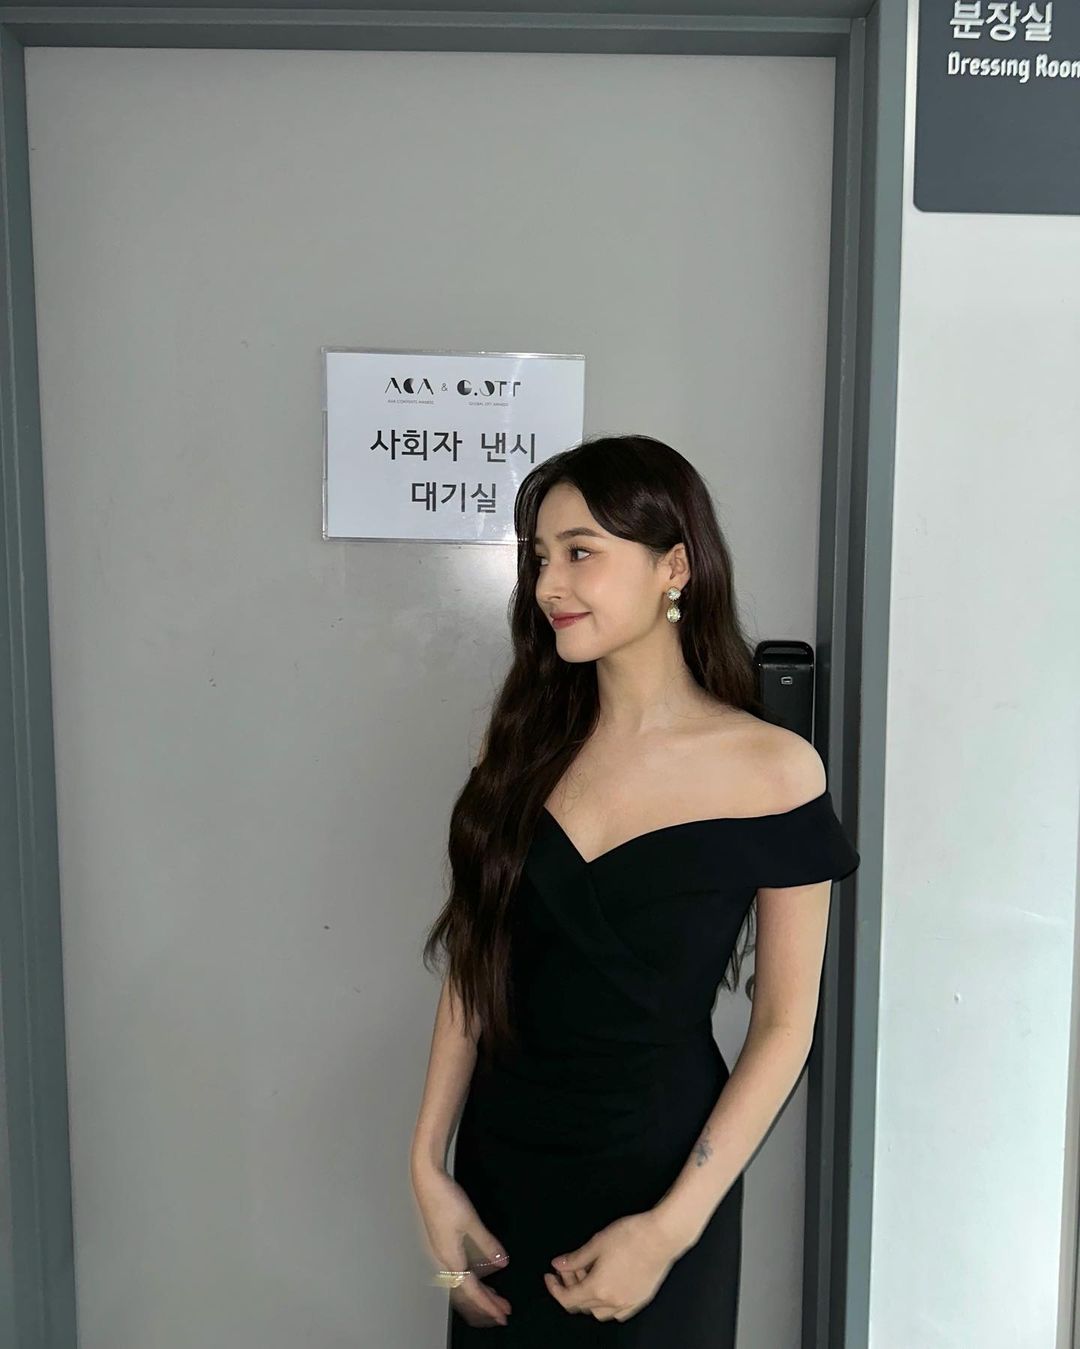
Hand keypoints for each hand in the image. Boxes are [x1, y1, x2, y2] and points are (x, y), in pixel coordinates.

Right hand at [410, 1164, 511, 1327]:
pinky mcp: (443, 1244)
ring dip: (479, 1293)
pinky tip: (481, 1275)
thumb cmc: (447, 1200)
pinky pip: (459, 1272)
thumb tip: (503, 1263)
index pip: (472, 1291)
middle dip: (485, 1304)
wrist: (427, 1181)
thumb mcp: (471, 1221)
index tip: (502, 1315)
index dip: (488, 1304)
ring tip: (496, 1298)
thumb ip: (487, 1243)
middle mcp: (445, 1260)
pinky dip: (472, 1280)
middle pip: (465, 1292)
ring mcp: (443, 1253)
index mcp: (450, 1258)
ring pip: (462, 1283)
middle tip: (504, 1311)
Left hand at [543, 1211, 682, 1321]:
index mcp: (598, 1288)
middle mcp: (612, 1301)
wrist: (662, 1236)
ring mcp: (628, 1303)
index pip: (568, 1298)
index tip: (550, 1276)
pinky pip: (617, 1312)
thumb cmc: (631, 1236)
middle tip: (569, 1267)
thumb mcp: (597, 1243)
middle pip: (582, 1304)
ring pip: (599, 1312)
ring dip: (588, 1297)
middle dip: (570, 1286)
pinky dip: (607, 1304)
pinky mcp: (640, 1300)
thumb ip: (575, 1257)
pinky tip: (607, 1286)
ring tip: (588, 1274)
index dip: (554, 1288)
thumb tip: (558, 1264)